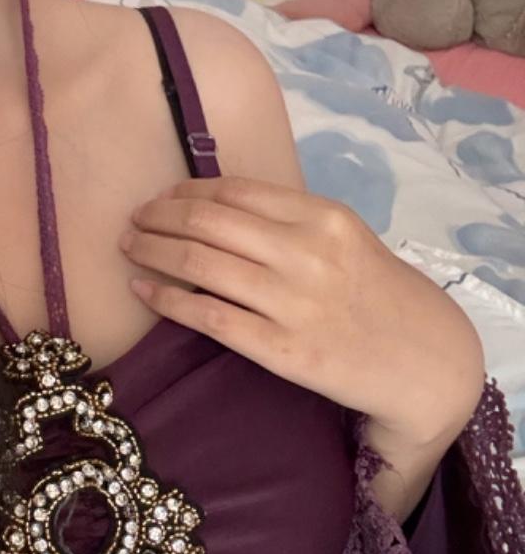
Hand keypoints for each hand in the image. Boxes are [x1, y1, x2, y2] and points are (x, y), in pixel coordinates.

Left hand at [122, 176, 484, 445]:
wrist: (424, 361)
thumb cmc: (375, 294)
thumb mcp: (344, 238)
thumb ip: (288, 219)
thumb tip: (214, 202)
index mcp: (322, 218)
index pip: (233, 193)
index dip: (185, 192)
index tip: (160, 198)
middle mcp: (306, 254)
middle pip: (207, 223)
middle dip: (158, 217)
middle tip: (132, 220)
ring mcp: (293, 303)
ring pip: (199, 264)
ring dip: (152, 251)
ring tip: (128, 247)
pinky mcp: (282, 350)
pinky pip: (207, 316)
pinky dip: (165, 298)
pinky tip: (141, 290)